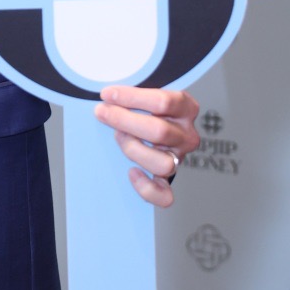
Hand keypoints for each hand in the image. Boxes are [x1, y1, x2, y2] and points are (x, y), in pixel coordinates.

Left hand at [94, 84, 200, 208]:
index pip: (163, 102)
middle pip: (159, 131)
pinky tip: (131, 172)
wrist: (153, 126)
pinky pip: (163, 195)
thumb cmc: (147, 108)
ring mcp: (179, 158)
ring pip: (162, 164)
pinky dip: (145, 188)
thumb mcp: (145, 95)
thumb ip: (133, 95)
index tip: (107, 94)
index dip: (132, 97)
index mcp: (186, 108)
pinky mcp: (169, 178)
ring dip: (134, 149)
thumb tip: (107, 96)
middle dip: (124, 120)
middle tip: (102, 112)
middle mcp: (187, 135)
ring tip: (119, 137)